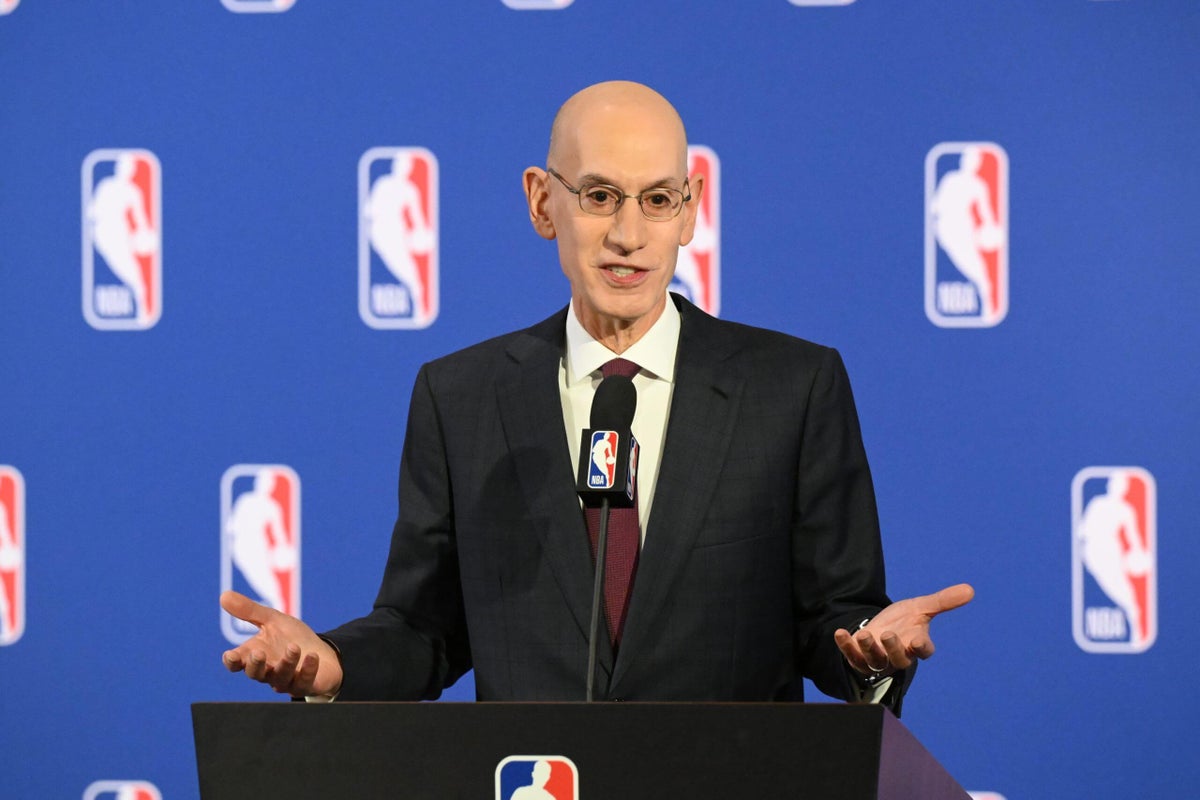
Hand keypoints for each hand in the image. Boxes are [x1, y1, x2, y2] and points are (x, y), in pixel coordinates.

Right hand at [220, 591, 343, 697]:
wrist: (322, 651)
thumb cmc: (292, 637)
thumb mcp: (272, 620)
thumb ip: (250, 611)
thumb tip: (224, 595)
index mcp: (255, 655)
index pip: (237, 663)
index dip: (232, 661)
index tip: (230, 655)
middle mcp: (268, 671)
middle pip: (256, 674)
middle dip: (256, 665)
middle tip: (259, 653)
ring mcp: (286, 681)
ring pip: (280, 678)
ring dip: (287, 663)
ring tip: (294, 647)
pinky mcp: (306, 685)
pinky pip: (304, 682)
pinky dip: (308, 669)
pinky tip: (312, 656)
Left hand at [834, 583, 973, 677]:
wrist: (881, 626)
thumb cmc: (905, 620)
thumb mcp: (921, 607)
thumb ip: (943, 601)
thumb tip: (970, 589)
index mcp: (917, 645)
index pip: (923, 651)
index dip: (922, 648)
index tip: (920, 642)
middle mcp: (898, 655)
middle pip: (898, 660)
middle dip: (893, 649)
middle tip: (888, 635)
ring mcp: (878, 658)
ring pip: (874, 660)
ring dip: (868, 648)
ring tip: (864, 634)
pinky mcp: (859, 657)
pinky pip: (852, 656)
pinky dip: (846, 646)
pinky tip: (840, 633)